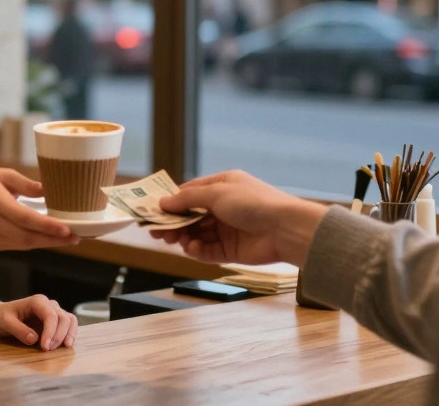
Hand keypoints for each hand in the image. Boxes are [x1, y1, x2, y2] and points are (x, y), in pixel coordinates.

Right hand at [0, 168, 80, 250]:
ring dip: (47, 243)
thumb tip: (50, 192)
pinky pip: (16, 246)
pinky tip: (48, 238)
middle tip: (77, 237)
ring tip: (68, 238)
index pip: (24, 218)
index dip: (47, 226)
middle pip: (26, 237)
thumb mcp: (1, 174)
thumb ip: (26, 184)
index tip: (67, 229)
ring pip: (23, 245)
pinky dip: (34, 243)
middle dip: (54, 239)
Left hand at [0, 295, 76, 350]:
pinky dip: (70, 334)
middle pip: (63, 318)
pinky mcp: (54, 322)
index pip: (51, 315)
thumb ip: (18, 330)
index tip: (45, 347)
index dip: (51, 332)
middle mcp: (47, 305)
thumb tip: (35, 339)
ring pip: (69, 320)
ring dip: (67, 335)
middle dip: (58, 336)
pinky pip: (68, 326)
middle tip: (47, 350)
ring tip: (62, 348)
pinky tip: (65, 345)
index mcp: (36, 302)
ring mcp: (52, 313)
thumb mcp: (4, 322)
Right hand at [149, 170, 328, 265]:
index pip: (190, 193)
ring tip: (173, 240)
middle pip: (190, 216)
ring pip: (196, 235)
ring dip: (183, 238)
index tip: (152, 211)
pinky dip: (197, 251)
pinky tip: (191, 249)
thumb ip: (188, 199)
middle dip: (173, 223)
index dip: (171, 202)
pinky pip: (207, 251)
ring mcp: (227, 229)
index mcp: (222, 187)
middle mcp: (223, 207)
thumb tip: (163, 202)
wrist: (285, 229)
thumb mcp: (217, 193)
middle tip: (155, 231)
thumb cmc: (254, 203)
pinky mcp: (231, 250)